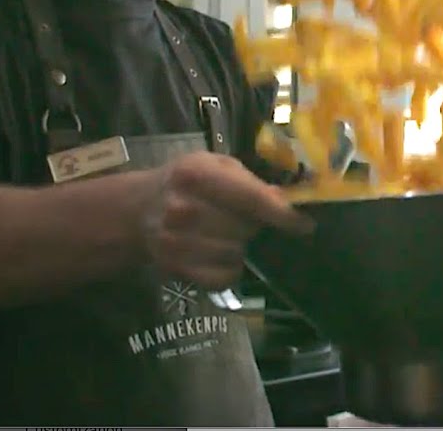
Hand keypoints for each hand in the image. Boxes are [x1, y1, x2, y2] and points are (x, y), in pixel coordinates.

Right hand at [143, 152, 313, 290]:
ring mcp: (175, 242)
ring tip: (226, 234)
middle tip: (244, 220)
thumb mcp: (214, 165)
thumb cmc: (186, 182)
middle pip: (245, 229)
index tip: (304, 224)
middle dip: (253, 226)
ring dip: (239, 247)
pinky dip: (228, 269)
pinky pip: (222, 278)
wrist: (137, 210)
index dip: (281, 214)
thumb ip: (248, 181)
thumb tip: (285, 201)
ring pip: (235, 254)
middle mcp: (182, 209)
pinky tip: (217, 254)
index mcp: (195, 175)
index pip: (249, 198)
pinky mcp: (174, 268)